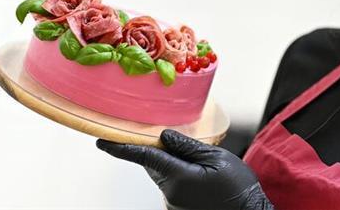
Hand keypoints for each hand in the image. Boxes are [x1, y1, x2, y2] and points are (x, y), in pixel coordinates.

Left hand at [96, 129, 273, 209]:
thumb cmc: (237, 187)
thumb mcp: (217, 158)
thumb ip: (188, 146)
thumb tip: (165, 136)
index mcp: (179, 177)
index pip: (144, 157)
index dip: (121, 148)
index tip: (102, 141)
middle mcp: (170, 193)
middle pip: (154, 164)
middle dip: (157, 149)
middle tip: (170, 138)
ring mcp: (173, 204)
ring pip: (163, 174)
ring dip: (172, 163)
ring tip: (201, 163)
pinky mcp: (177, 208)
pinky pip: (171, 185)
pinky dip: (178, 175)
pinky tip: (199, 175)